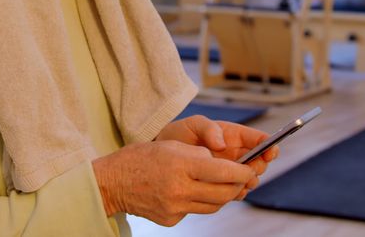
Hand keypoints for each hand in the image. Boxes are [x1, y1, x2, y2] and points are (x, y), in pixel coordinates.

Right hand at [92, 140, 256, 225]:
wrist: (112, 182)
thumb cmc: (141, 158)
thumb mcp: (172, 145)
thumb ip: (200, 154)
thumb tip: (223, 165)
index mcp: (181, 164)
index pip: (225, 172)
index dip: (243, 171)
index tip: (252, 169)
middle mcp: (180, 189)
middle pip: (224, 193)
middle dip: (238, 185)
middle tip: (244, 178)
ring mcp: (175, 208)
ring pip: (214, 205)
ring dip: (223, 195)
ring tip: (223, 184)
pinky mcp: (171, 219)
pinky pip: (196, 211)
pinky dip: (201, 202)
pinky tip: (194, 191)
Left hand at [157, 115, 279, 198]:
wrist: (161, 157)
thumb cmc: (178, 135)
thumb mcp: (191, 125)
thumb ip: (208, 128)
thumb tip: (222, 143)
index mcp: (233, 135)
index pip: (259, 139)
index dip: (269, 145)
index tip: (270, 152)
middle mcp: (236, 154)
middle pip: (259, 162)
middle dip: (258, 167)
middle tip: (248, 170)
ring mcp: (230, 170)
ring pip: (250, 179)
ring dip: (248, 182)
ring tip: (237, 183)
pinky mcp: (221, 185)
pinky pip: (236, 191)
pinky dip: (237, 193)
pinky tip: (227, 192)